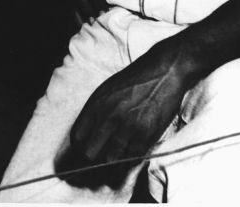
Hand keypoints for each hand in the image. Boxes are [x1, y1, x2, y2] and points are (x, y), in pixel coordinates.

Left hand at [58, 42, 194, 187]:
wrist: (162, 72)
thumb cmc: (133, 80)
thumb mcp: (106, 90)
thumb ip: (95, 112)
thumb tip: (86, 135)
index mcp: (95, 105)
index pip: (77, 138)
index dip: (78, 150)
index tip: (83, 154)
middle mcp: (108, 117)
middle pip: (89, 154)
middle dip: (90, 163)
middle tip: (95, 166)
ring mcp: (127, 127)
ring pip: (109, 161)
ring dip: (109, 167)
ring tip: (110, 168)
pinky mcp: (146, 135)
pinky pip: (131, 159)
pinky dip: (127, 163)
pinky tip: (126, 160)